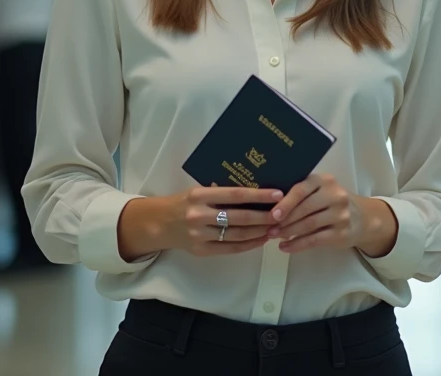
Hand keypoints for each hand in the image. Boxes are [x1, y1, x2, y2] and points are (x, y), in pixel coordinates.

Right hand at [142, 186, 282, 258]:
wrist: (157, 224)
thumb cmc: (183, 203)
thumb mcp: (198, 191)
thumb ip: (220, 192)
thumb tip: (255, 190)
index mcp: (199, 195)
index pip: (235, 194)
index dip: (259, 195)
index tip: (278, 194)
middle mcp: (199, 215)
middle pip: (239, 217)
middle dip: (264, 216)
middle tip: (283, 214)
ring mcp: (199, 235)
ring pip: (237, 234)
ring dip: (259, 232)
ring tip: (276, 227)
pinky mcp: (200, 250)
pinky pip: (230, 248)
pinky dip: (248, 244)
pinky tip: (261, 239)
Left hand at [268, 174, 396, 256]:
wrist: (363, 218)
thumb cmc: (332, 202)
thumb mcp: (321, 190)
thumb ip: (301, 193)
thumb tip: (269, 204)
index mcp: (325, 180)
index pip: (302, 189)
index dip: (285, 203)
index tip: (272, 214)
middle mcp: (335, 195)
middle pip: (304, 209)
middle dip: (284, 220)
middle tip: (268, 228)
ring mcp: (340, 214)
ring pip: (308, 225)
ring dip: (288, 232)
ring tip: (274, 237)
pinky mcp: (342, 233)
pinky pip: (314, 240)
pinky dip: (297, 245)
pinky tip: (285, 247)